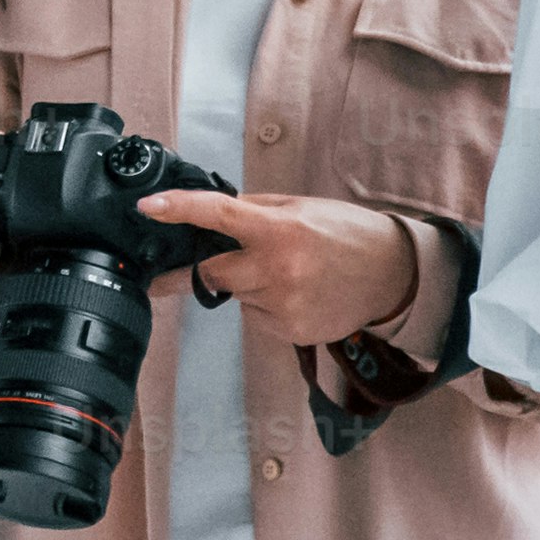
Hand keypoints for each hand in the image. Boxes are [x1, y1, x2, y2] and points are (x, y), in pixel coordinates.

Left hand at [135, 189, 423, 344]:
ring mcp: (282, 306)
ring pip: (237, 297)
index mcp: (279, 229)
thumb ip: (255, 211)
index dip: (178, 210)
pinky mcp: (289, 332)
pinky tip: (298, 294)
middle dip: (204, 269)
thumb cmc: (347, 235)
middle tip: (204, 264)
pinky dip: (267, 306)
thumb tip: (211, 216)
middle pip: (211, 274)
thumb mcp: (301, 208)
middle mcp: (277, 269)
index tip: (148, 208)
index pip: (217, 215)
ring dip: (247, 285)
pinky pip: (257, 318)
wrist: (391, 276)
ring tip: (289, 275)